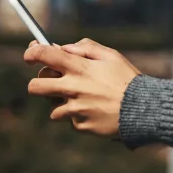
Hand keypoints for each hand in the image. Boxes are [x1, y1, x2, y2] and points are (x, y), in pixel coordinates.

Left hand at [24, 38, 141, 137]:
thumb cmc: (127, 79)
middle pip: (35, 86)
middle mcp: (72, 88)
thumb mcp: (111, 56)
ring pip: (51, 106)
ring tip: (82, 98)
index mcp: (78, 67)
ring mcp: (74, 109)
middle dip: (38, 82)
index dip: (31, 52)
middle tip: (51, 81)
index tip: (30, 54)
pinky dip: (77, 115)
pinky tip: (94, 110)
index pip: (43, 55)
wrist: (143, 110)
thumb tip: (65, 47)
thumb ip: (87, 48)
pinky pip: (69, 120)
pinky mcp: (79, 125)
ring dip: (61, 101)